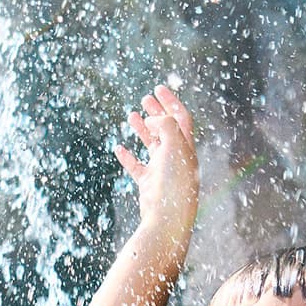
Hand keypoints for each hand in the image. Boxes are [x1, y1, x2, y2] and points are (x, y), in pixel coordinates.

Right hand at [114, 84, 198, 249]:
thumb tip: (153, 119)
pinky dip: (128, 157)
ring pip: (152, 145)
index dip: (171, 102)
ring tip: (131, 116)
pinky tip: (120, 148)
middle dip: (157, 112)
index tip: (158, 88)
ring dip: (142, 129)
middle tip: (145, 98)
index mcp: (186, 147)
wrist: (167, 217)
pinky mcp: (149, 185)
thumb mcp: (174, 146)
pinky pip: (137, 167)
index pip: (180, 118)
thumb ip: (166, 126)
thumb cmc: (174, 182)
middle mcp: (176, 157)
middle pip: (167, 128)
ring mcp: (162, 171)